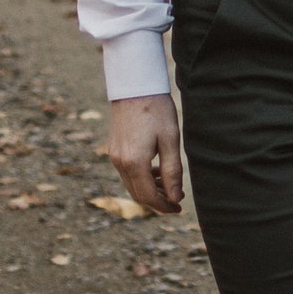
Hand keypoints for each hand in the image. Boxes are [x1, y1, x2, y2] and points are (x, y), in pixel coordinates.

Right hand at [106, 93, 184, 214]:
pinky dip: (141, 178)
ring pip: (131, 185)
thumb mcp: (170, 140)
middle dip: (157, 201)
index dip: (164, 206)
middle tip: (176, 200)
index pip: (148, 197)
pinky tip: (155, 169)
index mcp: (134, 162)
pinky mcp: (114, 149)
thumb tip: (175, 198)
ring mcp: (114, 156)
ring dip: (149, 189)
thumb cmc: (156, 109)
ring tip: (168, 183)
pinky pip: (126, 173)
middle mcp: (120, 163)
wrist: (134, 85)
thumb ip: (172, 172)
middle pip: (137, 195)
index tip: (179, 208)